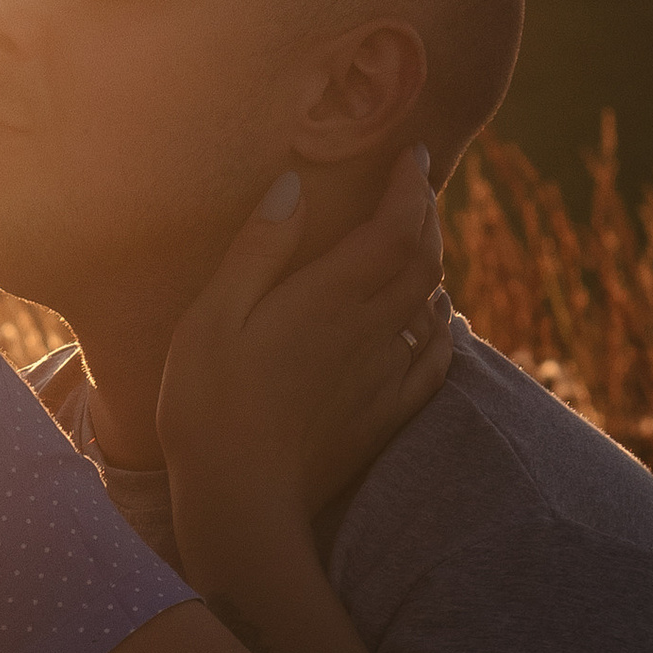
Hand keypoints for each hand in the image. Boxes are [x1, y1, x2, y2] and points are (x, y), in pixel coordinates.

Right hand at [157, 147, 452, 530]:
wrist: (242, 500)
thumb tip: (294, 185)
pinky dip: (443, 327)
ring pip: (432, 304)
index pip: (395, 225)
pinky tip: (436, 319)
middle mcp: (371, 329)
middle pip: (424, 259)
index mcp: (332, 296)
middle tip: (416, 188)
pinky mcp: (385, 415)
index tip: (410, 153)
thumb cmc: (210, 404)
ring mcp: (384, 375)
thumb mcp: (213, 315)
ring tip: (422, 241)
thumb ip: (258, 248)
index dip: (410, 184)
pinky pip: (435, 361)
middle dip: (426, 215)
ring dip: (434, 265)